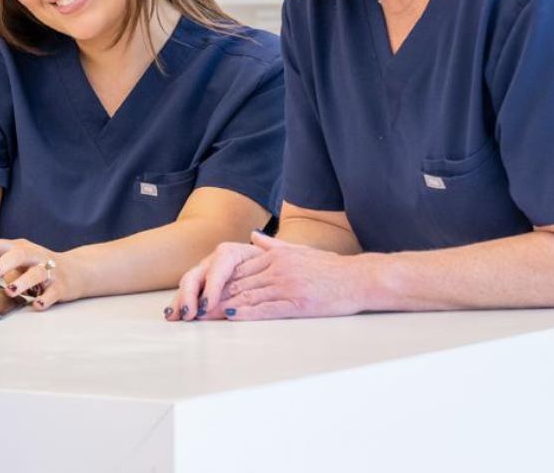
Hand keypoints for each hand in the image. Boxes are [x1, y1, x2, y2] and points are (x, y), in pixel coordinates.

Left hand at [0, 237, 74, 310]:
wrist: (76, 271)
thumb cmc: (38, 267)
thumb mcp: (19, 262)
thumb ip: (0, 268)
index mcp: (19, 248)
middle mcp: (34, 256)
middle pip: (19, 254)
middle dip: (4, 262)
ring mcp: (49, 270)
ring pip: (37, 273)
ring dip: (23, 282)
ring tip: (11, 291)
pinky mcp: (61, 286)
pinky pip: (53, 292)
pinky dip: (45, 299)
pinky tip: (37, 305)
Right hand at [166, 238, 263, 320]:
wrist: (269, 266)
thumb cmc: (271, 262)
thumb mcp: (273, 253)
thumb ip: (267, 245)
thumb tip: (255, 235)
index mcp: (229, 252)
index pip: (216, 268)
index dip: (211, 287)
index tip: (208, 305)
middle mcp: (213, 262)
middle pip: (195, 276)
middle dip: (189, 296)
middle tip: (188, 314)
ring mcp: (205, 274)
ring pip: (188, 285)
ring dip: (180, 301)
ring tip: (175, 316)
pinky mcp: (202, 286)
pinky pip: (188, 294)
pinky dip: (180, 304)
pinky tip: (174, 314)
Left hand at [213, 233, 374, 320]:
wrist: (359, 279)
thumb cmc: (333, 268)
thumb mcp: (301, 251)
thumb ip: (274, 244)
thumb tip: (254, 236)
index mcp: (278, 256)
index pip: (240, 268)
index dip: (218, 280)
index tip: (201, 288)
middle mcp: (279, 269)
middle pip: (239, 283)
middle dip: (214, 295)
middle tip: (194, 305)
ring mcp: (287, 285)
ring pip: (248, 296)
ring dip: (224, 307)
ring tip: (204, 315)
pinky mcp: (298, 303)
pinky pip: (267, 308)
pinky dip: (247, 313)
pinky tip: (232, 317)